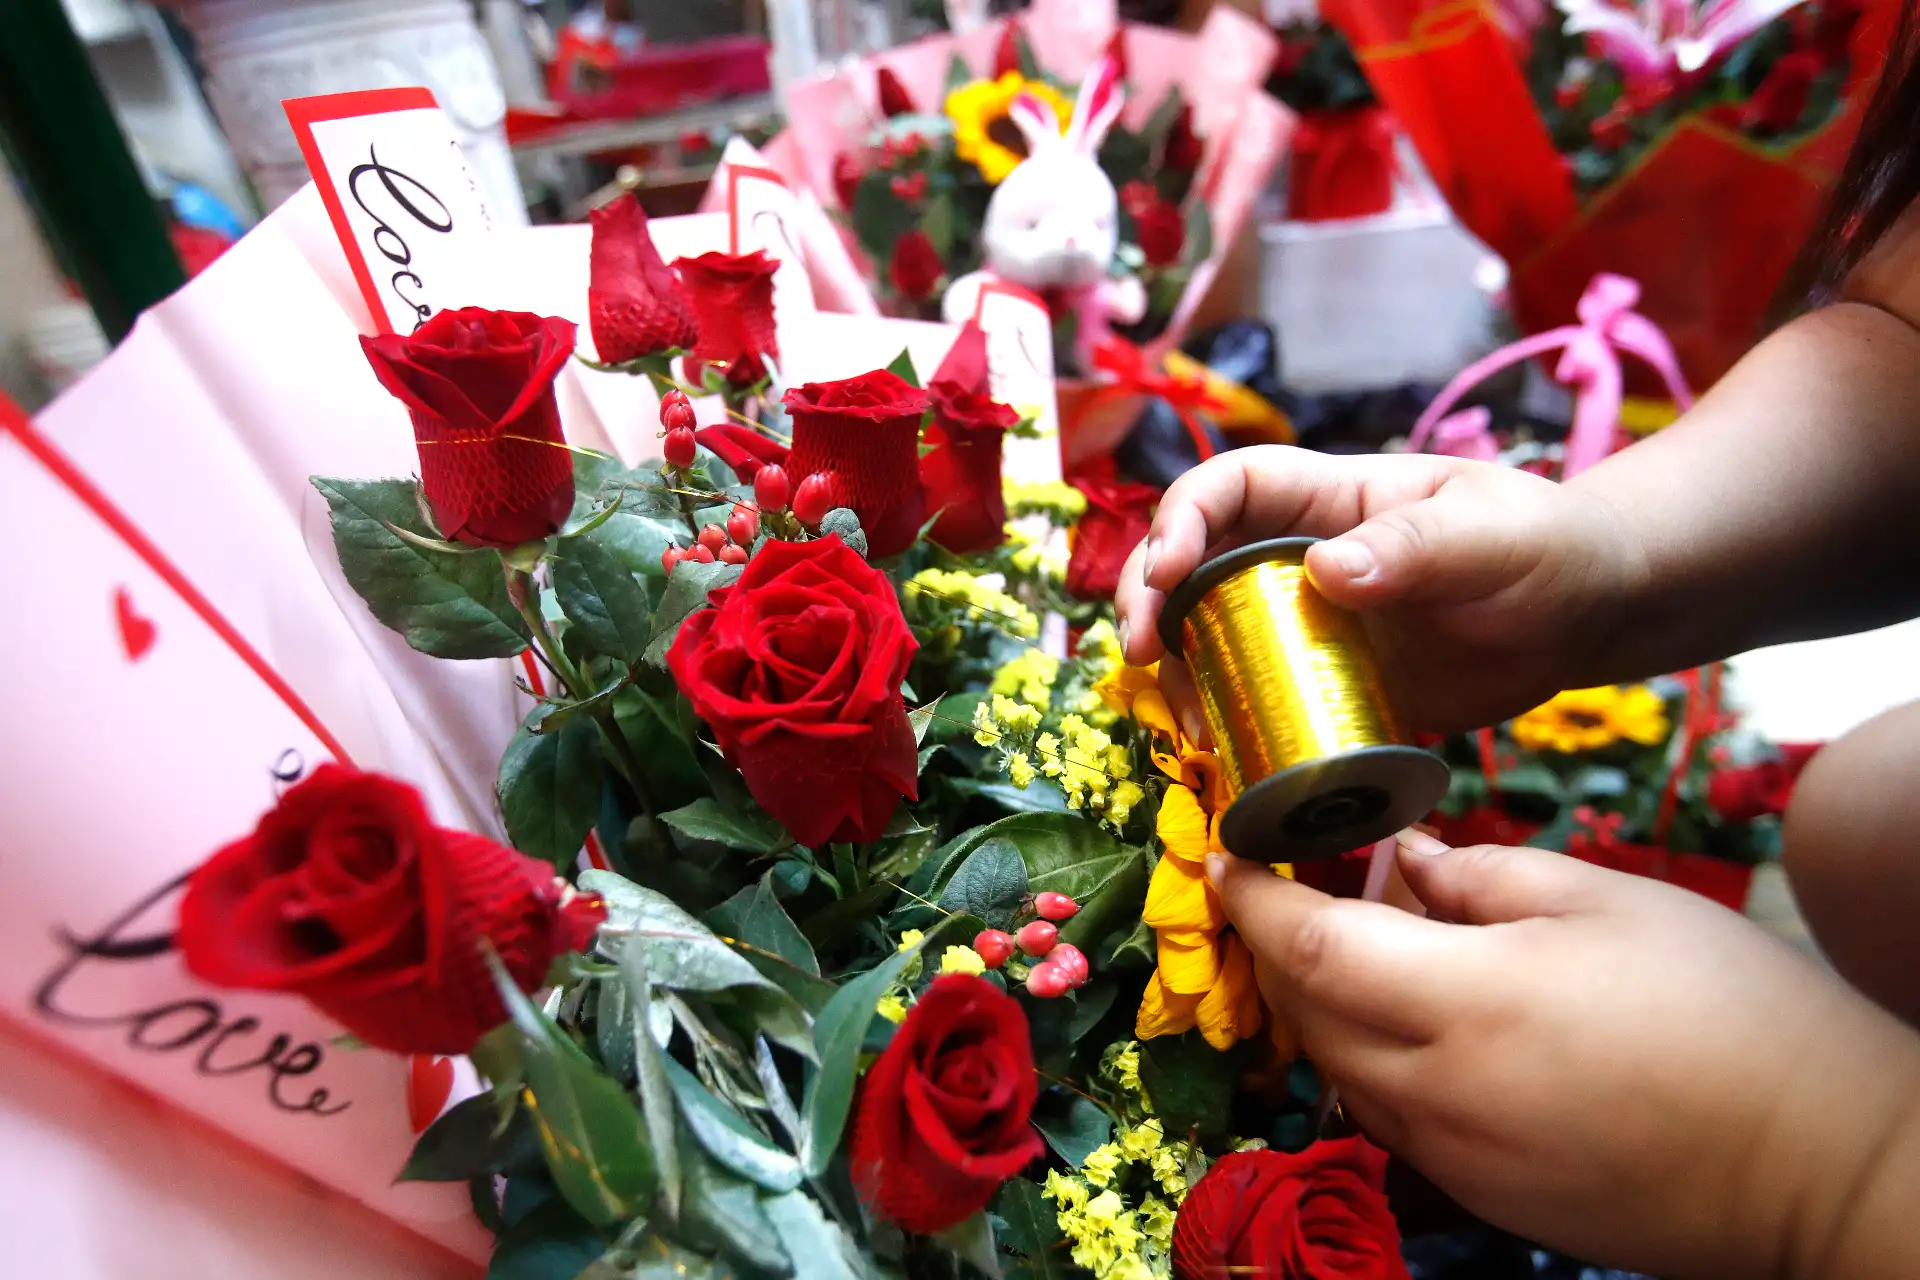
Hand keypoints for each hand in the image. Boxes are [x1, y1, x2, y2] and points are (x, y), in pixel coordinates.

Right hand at [1114, 447, 1648, 733]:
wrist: (1587, 617)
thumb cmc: (1547, 548)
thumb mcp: (1492, 537)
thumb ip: (1418, 547)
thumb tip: (1326, 573)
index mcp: (1331, 498)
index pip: (1229, 487)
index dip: (1182, 519)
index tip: (1169, 572)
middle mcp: (1299, 556)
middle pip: (1190, 562)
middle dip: (1146, 599)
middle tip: (1138, 653)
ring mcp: (1306, 624)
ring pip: (1206, 636)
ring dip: (1176, 675)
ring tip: (1192, 728)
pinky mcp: (1324, 684)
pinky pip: (1255, 700)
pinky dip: (1226, 726)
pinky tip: (1226, 759)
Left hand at [1209, 835, 1919, 1278]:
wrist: (1818, 1164)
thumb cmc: (1727, 1011)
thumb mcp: (1605, 900)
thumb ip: (1481, 878)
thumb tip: (1402, 860)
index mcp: (1468, 1005)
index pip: (1311, 949)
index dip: (1254, 900)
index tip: (1226, 857)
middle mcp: (1439, 1095)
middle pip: (1309, 1016)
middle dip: (1281, 949)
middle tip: (1292, 887)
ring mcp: (1456, 1161)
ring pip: (1341, 1074)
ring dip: (1324, 1009)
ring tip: (1356, 947)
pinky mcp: (1485, 1201)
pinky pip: (1391, 1122)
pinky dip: (1373, 1064)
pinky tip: (1416, 1024)